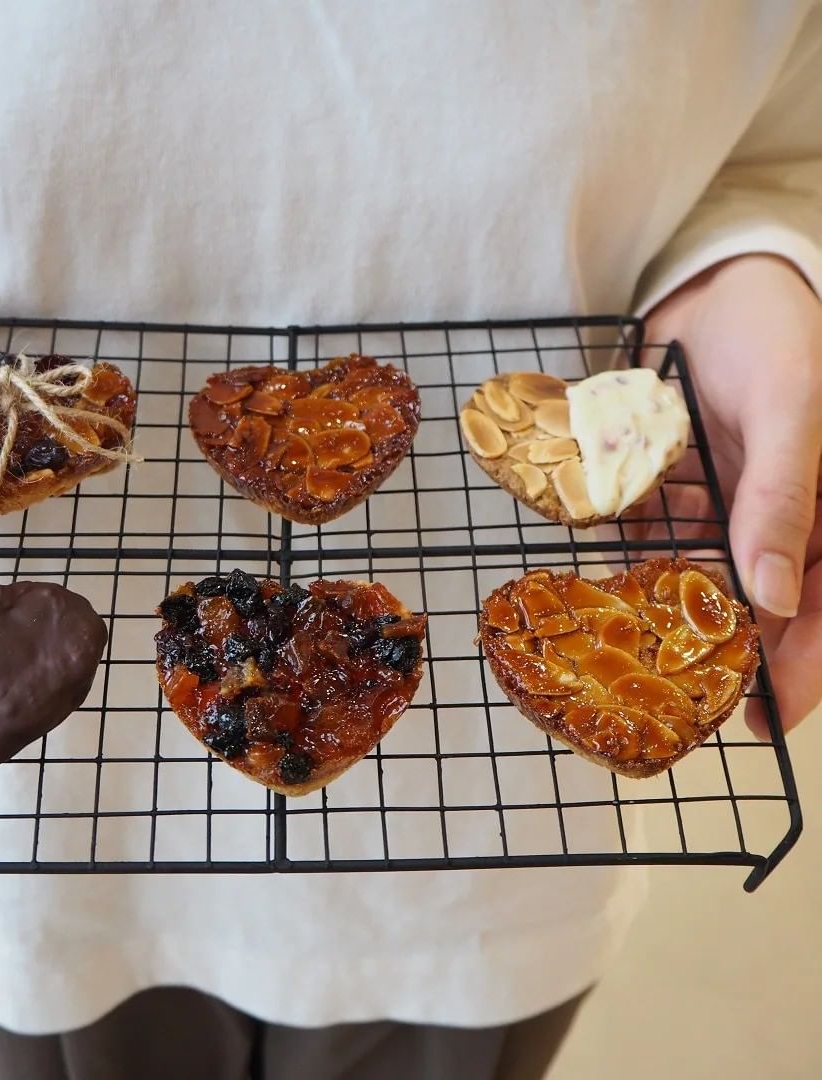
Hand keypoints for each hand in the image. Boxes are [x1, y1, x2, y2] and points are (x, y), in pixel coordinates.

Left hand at [645, 254, 821, 734]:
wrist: (713, 283)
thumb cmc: (778, 333)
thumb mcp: (792, 408)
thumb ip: (784, 498)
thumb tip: (775, 598)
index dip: (803, 670)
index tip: (765, 722)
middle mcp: (785, 518)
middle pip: (763, 607)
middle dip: (730, 655)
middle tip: (688, 703)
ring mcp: (730, 507)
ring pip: (706, 579)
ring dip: (676, 613)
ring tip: (640, 656)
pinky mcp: (681, 489)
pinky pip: (660, 538)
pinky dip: (640, 558)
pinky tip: (612, 581)